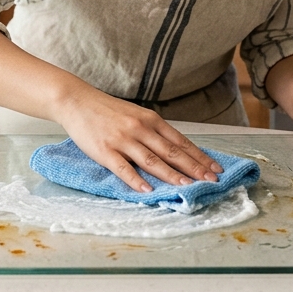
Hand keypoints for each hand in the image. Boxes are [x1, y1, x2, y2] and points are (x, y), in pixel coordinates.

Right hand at [54, 87, 223, 192]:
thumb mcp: (136, 115)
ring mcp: (122, 140)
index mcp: (150, 120)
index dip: (199, 156)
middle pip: (172, 152)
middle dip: (194, 168)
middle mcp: (140, 129)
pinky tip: (147, 190)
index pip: (181, 142)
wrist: (77, 101)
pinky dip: (136, 180)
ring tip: (186, 186)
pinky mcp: (105, 151)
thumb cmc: (108, 110)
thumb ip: (154, 131)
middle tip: (211, 181)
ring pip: (152, 160)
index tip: (215, 168)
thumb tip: (177, 149)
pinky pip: (123, 168)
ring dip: (171, 175)